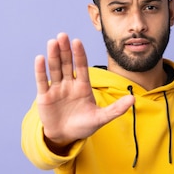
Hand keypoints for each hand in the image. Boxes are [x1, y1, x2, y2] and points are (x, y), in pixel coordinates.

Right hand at [35, 33, 134, 148]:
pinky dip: (41, 70)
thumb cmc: (84, 126)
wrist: (65, 137)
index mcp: (83, 86)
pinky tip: (40, 58)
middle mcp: (69, 84)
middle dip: (65, 50)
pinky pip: (42, 81)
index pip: (82, 66)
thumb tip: (133, 99)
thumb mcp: (101, 118)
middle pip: (67, 64)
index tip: (77, 41)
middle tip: (63, 35)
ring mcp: (56, 89)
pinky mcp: (44, 96)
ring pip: (54, 69)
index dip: (79, 54)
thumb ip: (116, 109)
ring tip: (52, 42)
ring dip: (53, 56)